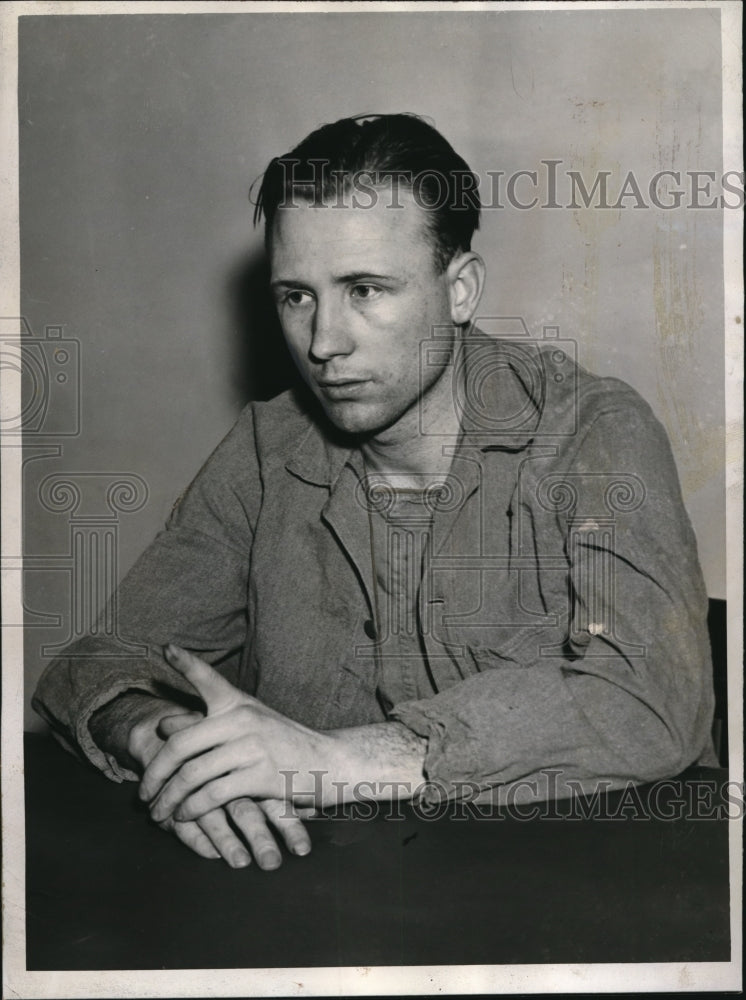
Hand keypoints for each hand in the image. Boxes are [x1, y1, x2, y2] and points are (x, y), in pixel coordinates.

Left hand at [140, 645, 337, 823]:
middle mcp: (243, 719)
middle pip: (180, 744)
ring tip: (158, 813)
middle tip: (142, 793)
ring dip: (168, 799)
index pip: (209, 679)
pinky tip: (184, 817)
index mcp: (238, 703)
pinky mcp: (261, 775)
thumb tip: (164, 724)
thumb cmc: (284, 744)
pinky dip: (192, 809)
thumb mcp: (248, 726)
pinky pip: (212, 795)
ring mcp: (253, 746)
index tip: (166, 648)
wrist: (330, 762)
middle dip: (154, 772)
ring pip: (192, 774)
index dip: (186, 663)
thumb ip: (207, 725)